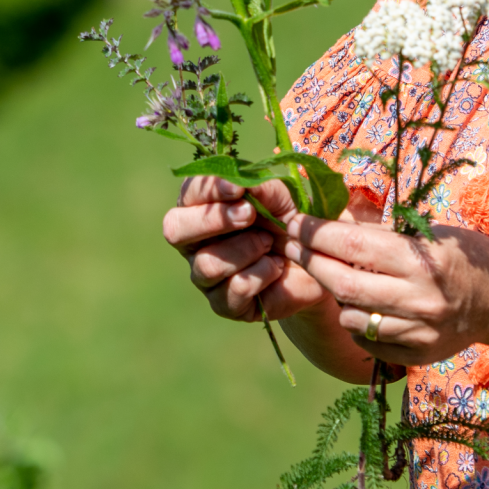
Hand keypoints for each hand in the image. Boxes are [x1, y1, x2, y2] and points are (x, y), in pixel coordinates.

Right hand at [162, 175, 334, 323]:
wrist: (313, 261)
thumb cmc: (287, 219)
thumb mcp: (279, 196)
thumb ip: (259, 187)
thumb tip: (240, 184)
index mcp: (199, 207)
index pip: (188, 195)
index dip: (209, 190)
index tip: (238, 188)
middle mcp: (193, 242)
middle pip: (175, 230)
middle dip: (213, 220)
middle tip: (249, 214)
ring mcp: (205, 275)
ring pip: (207, 263)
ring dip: (245, 249)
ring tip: (269, 243)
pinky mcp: (224, 304)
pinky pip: (234, 289)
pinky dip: (261, 274)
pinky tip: (275, 267)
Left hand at [285, 213, 488, 366]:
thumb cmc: (463, 256)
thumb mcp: (427, 233)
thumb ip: (381, 235)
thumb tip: (330, 221)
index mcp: (421, 260)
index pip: (353, 246)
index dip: (317, 234)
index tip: (294, 222)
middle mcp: (420, 300)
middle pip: (344, 283)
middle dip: (310, 261)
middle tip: (290, 245)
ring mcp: (418, 333)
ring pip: (351, 315)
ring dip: (332, 293)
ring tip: (325, 273)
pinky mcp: (417, 356)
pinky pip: (367, 340)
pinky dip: (354, 320)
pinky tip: (354, 304)